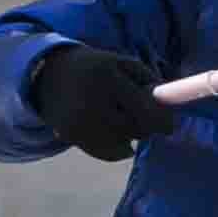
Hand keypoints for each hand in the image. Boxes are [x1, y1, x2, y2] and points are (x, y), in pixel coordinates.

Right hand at [26, 40, 176, 162]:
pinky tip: (109, 131)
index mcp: (107, 76)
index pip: (144, 110)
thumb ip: (148, 81)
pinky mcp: (70, 136)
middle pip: (134, 130)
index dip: (162, 121)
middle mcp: (91, 101)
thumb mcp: (122, 63)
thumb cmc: (96, 68)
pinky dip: (114, 147)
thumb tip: (169, 109)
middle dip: (144, 126)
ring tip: (119, 119)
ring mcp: (78, 121)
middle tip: (139, 116)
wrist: (48, 74)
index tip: (169, 126)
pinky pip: (105, 153)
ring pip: (121, 146)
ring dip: (128, 137)